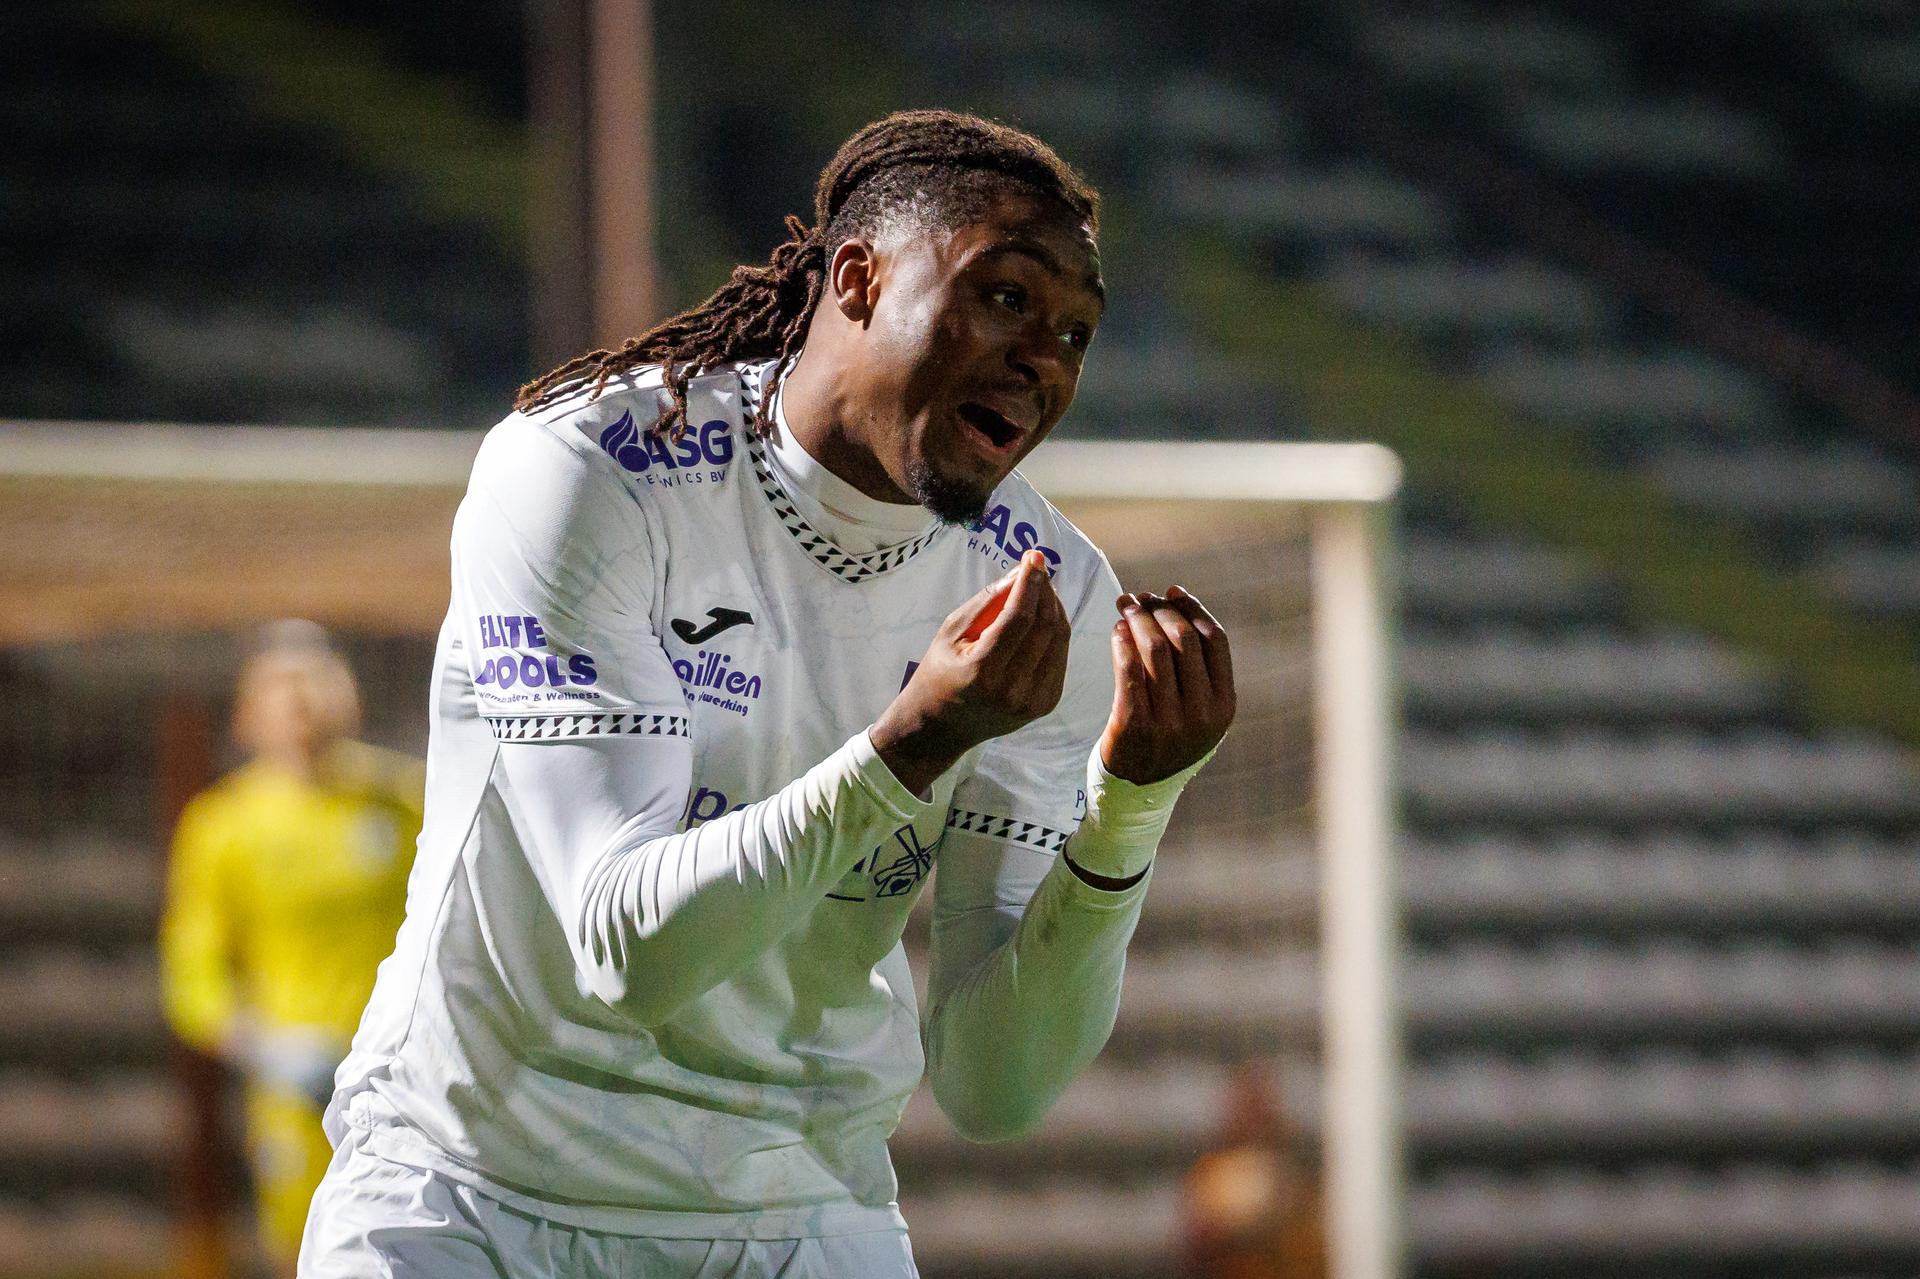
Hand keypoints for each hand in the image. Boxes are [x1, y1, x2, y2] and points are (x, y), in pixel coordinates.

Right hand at [872, 550, 1069, 795]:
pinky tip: (1044, 616)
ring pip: (1059, 640)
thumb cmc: (939, 673)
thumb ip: (986, 601)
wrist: (941, 728)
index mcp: (983, 671)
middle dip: (1045, 590)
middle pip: (1045, 627)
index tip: (1033, 557)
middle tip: (1038, 568)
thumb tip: (1021, 572)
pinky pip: (1059, 657)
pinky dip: (1056, 632)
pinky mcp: (1045, 704)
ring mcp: (1033, 701)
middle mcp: (1013, 689)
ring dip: (1055, 607)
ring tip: (1041, 588)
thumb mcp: (950, 632)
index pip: (1019, 618)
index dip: (1030, 583)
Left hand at [1099, 586, 1234, 783]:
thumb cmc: (1168, 740)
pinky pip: (1127, 670)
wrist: (1137, 794)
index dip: (1193, 608)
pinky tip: (1116, 630)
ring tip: (1125, 606)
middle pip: (1184, 639)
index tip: (1171, 591)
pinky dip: (1121, 643)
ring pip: (1154, 649)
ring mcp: (1168, 723)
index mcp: (1224, 707)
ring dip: (1137, 620)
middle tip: (1139, 597)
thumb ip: (1198, 670)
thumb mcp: (1199, 713)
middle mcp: (1201, 715)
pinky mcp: (1134, 726)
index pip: (1215, 641)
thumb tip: (1175, 603)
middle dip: (1160, 609)